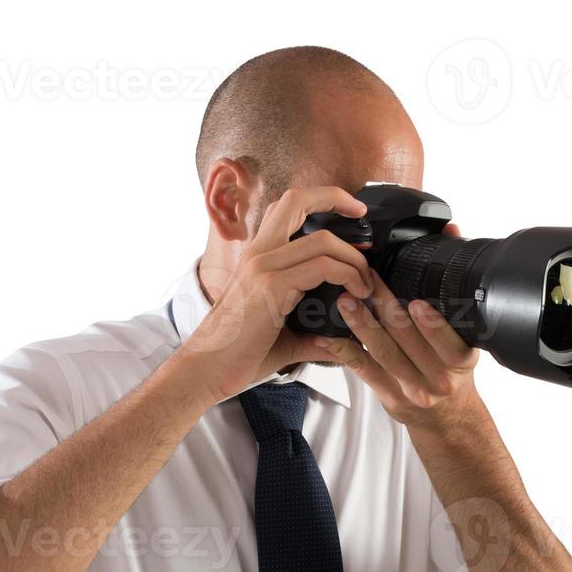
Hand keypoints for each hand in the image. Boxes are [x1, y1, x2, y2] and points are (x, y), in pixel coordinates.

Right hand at [175, 186, 373, 403]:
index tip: (352, 213)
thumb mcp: (282, 336)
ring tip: (366, 283)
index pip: (287, 208)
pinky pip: (322, 266)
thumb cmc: (237, 355)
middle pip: (297, 200)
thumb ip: (313, 334)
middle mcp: (258, 254)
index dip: (321, 199)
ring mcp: (262, 267)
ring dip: (354, 259)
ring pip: (322, 239)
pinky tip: (357, 293)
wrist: (205, 372)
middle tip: (363, 222)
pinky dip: (348, 275)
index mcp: (258, 257)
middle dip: (336, 200)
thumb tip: (341, 342)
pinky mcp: (270, 287)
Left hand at [312, 224, 481, 428]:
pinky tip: (326, 336)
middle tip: (367, 282)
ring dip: (362, 325)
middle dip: (387, 309)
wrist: (448, 420)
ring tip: (345, 301)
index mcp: (461, 360)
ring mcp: (410, 388)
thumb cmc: (454, 368)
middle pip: (409, 340)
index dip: (434, 324)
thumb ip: (455, 283)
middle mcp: (437, 377)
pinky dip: (343, 351)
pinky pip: (362, 370)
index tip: (417, 303)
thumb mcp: (468, 335)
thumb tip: (451, 231)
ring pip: (383, 353)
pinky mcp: (387, 395)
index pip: (449, 341)